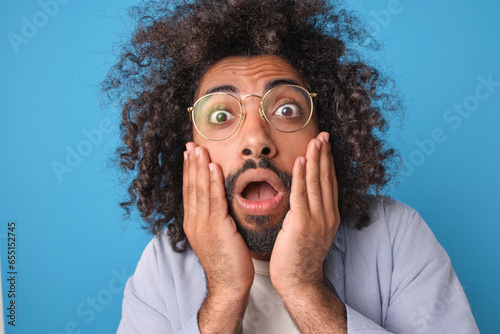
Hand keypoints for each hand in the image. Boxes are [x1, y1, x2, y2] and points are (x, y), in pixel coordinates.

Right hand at [183, 142, 252, 331]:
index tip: (189, 155)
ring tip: (199, 149)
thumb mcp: (217, 236)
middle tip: (190, 145)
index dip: (189, 172)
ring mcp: (203, 225)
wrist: (229, 284)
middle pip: (191, 187)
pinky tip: (213, 167)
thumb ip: (215, 218)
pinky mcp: (216, 228)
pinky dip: (213, 182)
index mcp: (193, 223)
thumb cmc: (227, 261)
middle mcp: (194, 222)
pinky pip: (214, 200)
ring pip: (200, 190)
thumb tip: (219, 203)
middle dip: (191, 165)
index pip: (189, 192)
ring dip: (200, 168)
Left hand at [269, 131, 339, 294]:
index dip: (328, 162)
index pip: (329, 183)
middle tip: (323, 135)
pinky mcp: (303, 223)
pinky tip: (302, 160)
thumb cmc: (299, 258)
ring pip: (317, 183)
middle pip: (326, 179)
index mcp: (329, 216)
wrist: (299, 281)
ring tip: (315, 141)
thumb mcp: (309, 232)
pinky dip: (303, 176)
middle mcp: (327, 215)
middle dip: (324, 155)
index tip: (325, 145)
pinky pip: (302, 194)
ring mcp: (317, 219)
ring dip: (316, 159)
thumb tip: (301, 198)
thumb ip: (308, 213)